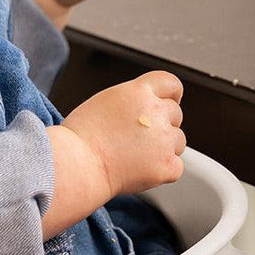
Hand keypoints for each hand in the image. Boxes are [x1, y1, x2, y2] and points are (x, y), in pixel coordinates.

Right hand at [62, 71, 185, 199]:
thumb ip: (130, 102)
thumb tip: (141, 112)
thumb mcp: (102, 102)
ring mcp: (164, 139)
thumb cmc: (78, 138)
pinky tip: (140, 170)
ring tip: (135, 156)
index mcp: (138, 92)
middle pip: (175, 114)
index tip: (168, 102)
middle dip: (162, 125)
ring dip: (164, 148)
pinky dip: (162, 171)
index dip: (171, 95)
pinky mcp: (167, 165)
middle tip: (137, 138)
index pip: (170, 83)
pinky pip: (176, 167)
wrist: (76, 164)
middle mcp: (156, 112)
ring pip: (178, 141)